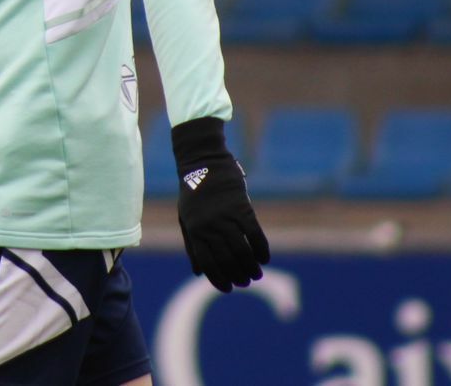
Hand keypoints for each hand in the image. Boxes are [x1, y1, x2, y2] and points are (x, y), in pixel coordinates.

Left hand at [171, 116, 269, 292]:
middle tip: (246, 282)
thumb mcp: (186, 218)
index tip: (228, 288)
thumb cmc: (193, 191)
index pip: (208, 264)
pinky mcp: (242, 208)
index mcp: (194, 231)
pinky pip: (255, 235)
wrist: (204, 161)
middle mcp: (209, 227)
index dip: (219, 279)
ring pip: (242, 251)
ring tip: (256, 274)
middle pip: (227, 260)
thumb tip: (198, 272)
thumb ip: (192, 245)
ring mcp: (226, 217)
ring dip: (251, 266)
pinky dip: (261, 249)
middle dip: (238, 275)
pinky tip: (264, 258)